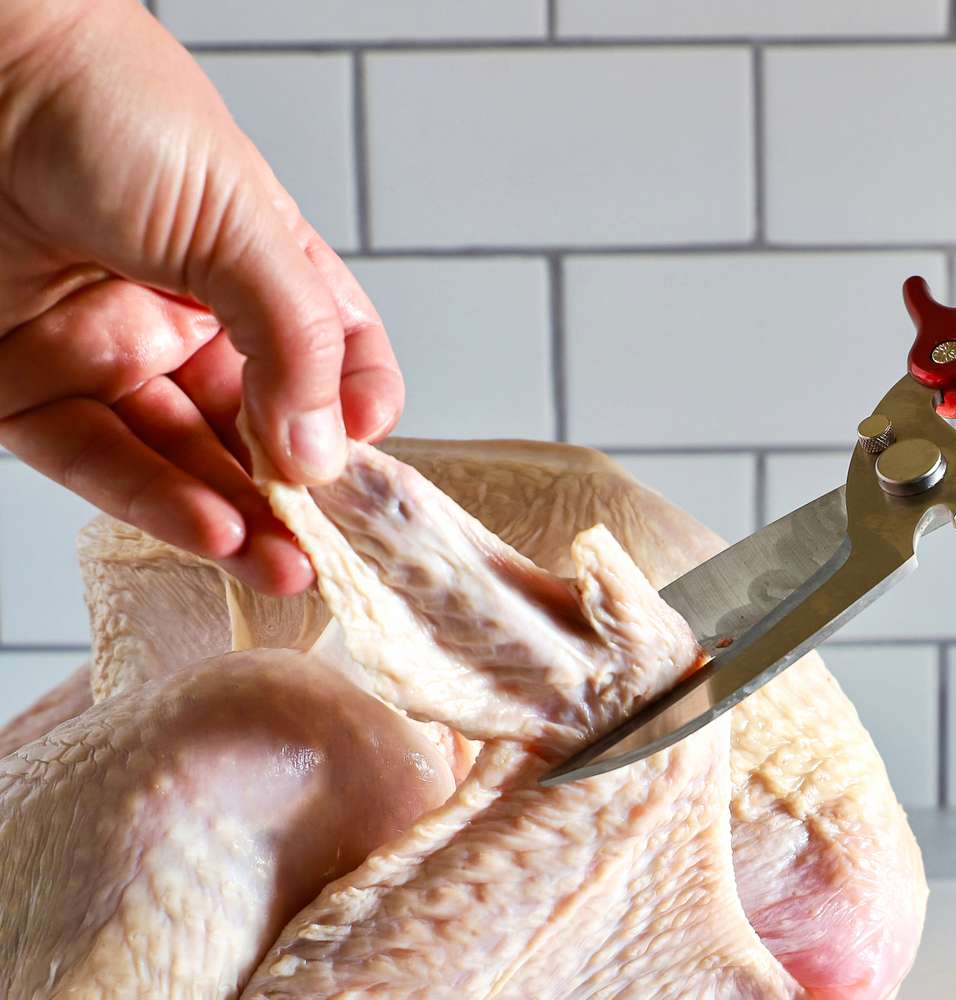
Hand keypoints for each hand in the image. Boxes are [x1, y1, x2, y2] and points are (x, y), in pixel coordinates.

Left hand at [0, 0, 402, 592]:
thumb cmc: (109, 105)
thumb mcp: (240, 219)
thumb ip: (293, 338)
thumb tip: (327, 449)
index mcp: (255, 267)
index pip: (331, 356)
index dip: (357, 408)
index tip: (367, 449)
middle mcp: (187, 318)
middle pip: (260, 426)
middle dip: (300, 492)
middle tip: (331, 547)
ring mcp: (111, 356)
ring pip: (186, 459)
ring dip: (239, 519)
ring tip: (285, 565)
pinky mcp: (29, 390)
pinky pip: (101, 462)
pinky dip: (159, 505)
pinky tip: (216, 531)